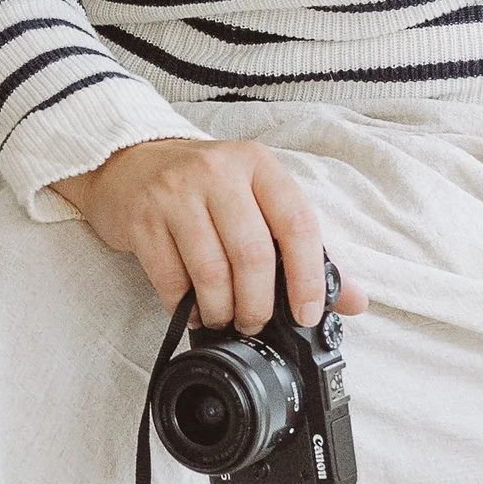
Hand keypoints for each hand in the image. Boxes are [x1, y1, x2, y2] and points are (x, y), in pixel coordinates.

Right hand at [56, 137, 364, 331]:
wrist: (127, 161)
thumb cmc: (203, 186)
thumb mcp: (257, 198)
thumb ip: (305, 246)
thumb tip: (355, 300)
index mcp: (258, 165)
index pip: (297, 223)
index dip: (308, 278)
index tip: (307, 314)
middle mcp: (218, 172)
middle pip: (252, 254)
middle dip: (259, 304)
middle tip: (256, 322)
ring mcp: (175, 192)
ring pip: (211, 271)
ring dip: (222, 310)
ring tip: (224, 318)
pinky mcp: (141, 217)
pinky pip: (170, 278)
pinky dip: (185, 306)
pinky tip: (192, 309)